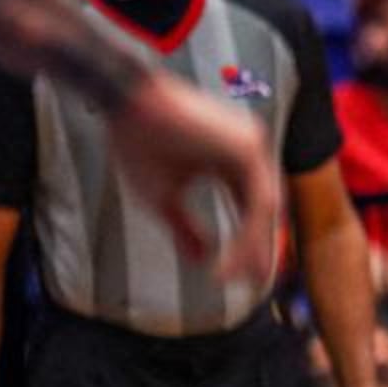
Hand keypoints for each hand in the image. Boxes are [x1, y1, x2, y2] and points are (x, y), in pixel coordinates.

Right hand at [106, 72, 281, 282]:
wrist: (124, 105)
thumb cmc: (137, 144)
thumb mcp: (163, 198)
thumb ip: (185, 228)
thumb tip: (200, 260)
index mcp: (230, 161)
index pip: (248, 207)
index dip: (246, 241)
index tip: (237, 275)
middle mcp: (247, 152)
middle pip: (263, 209)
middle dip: (259, 248)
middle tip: (253, 281)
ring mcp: (253, 147)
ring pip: (263, 208)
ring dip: (251, 246)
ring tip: (236, 277)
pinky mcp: (249, 147)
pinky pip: (258, 200)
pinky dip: (248, 232)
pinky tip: (230, 257)